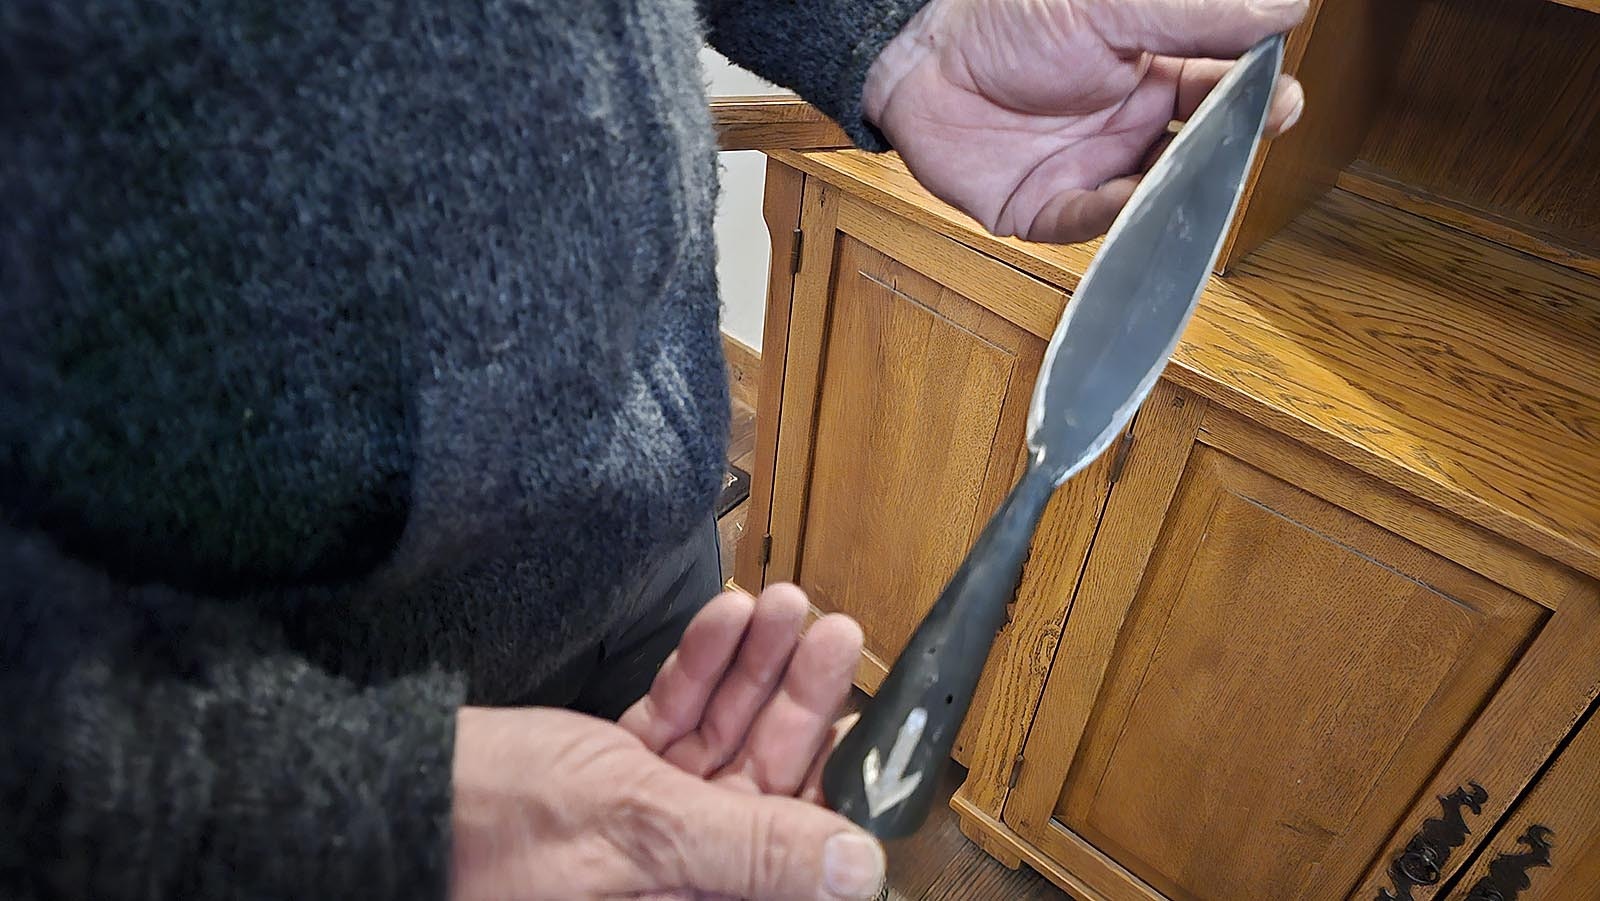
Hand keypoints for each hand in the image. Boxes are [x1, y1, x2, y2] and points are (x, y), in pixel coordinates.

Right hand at [451, 584, 880, 899]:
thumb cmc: (489, 829)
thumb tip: (856, 872)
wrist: (383, 794)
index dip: (835, 786)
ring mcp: (645, 826)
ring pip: (723, 741)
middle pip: (764, 783)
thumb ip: (751, 849)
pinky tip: (724, 621)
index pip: (792, 853)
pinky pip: (674, 723)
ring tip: (786, 605)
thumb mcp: (638, 830)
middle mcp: (676, 875)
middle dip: (797, 701)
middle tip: (832, 631)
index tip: (869, 717)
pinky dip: (697, 672)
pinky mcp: (614, 781)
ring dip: (754, 671)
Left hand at [863, 0, 1309, 242]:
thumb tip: (1285, 8)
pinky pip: (1095, 221)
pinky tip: (1140, 199)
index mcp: (1152, 68)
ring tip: (1205, 175)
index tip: (1285, 96)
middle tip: (1259, 135)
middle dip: (1233, 146)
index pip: (1224, 85)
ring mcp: (1091, 168)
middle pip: (1200, 146)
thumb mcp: (1112, 6)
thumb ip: (1196, 13)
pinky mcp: (1047, 208)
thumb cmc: (1005, 20)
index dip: (1258, 94)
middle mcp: (1129, 123)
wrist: (920, 57)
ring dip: (1184, 188)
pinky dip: (1121, 216)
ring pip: (1156, 192)